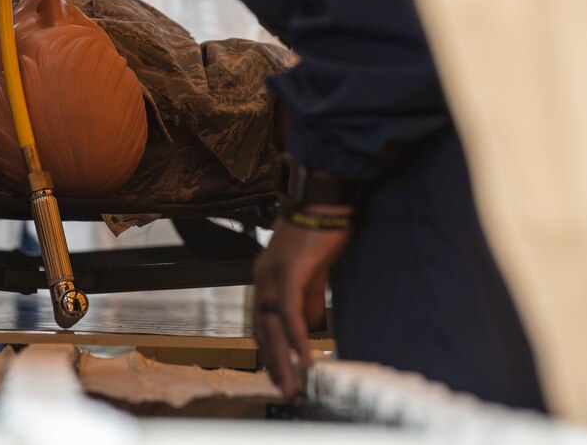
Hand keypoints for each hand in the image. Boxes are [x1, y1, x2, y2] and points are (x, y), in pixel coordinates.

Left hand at [253, 208, 350, 399]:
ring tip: (293, 384)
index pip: (261, 321)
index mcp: (266, 275)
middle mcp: (263, 276)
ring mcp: (274, 273)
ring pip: (273, 325)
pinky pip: (289, 312)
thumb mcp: (313, 269)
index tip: (280, 373)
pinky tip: (304, 357)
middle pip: (262, 329)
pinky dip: (297, 337)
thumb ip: (309, 295)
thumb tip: (309, 323)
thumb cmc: (320, 227)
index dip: (269, 349)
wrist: (324, 197)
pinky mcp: (291, 270)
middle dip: (274, 364)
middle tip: (285, 389)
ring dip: (283, 359)